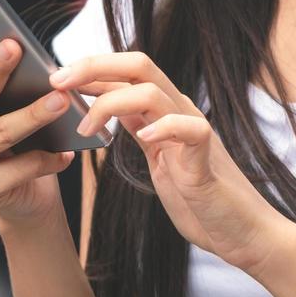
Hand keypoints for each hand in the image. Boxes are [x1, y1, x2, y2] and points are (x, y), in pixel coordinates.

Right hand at [0, 0, 75, 226]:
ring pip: (0, 133)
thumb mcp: (3, 107)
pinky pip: (17, 169)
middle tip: (14, 46)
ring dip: (33, 115)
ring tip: (60, 101)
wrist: (25, 199)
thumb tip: (17, 44)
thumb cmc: (16, 141)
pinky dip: (46, 159)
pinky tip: (68, 152)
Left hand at [49, 52, 293, 275]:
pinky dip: (164, 127)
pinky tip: (143, 137)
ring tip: (86, 128)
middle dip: (94, 66)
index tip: (55, 76)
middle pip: (139, 65)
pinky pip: (190, 129)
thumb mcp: (154, 155)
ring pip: (154, 91)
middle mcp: (179, 110)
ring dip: (111, 103)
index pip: (127, 70)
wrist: (240, 231)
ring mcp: (194, 131)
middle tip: (59, 81)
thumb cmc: (195, 195)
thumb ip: (132, 125)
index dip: (90, 67)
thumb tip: (97, 103)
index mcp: (165, 109)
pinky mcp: (206, 158)